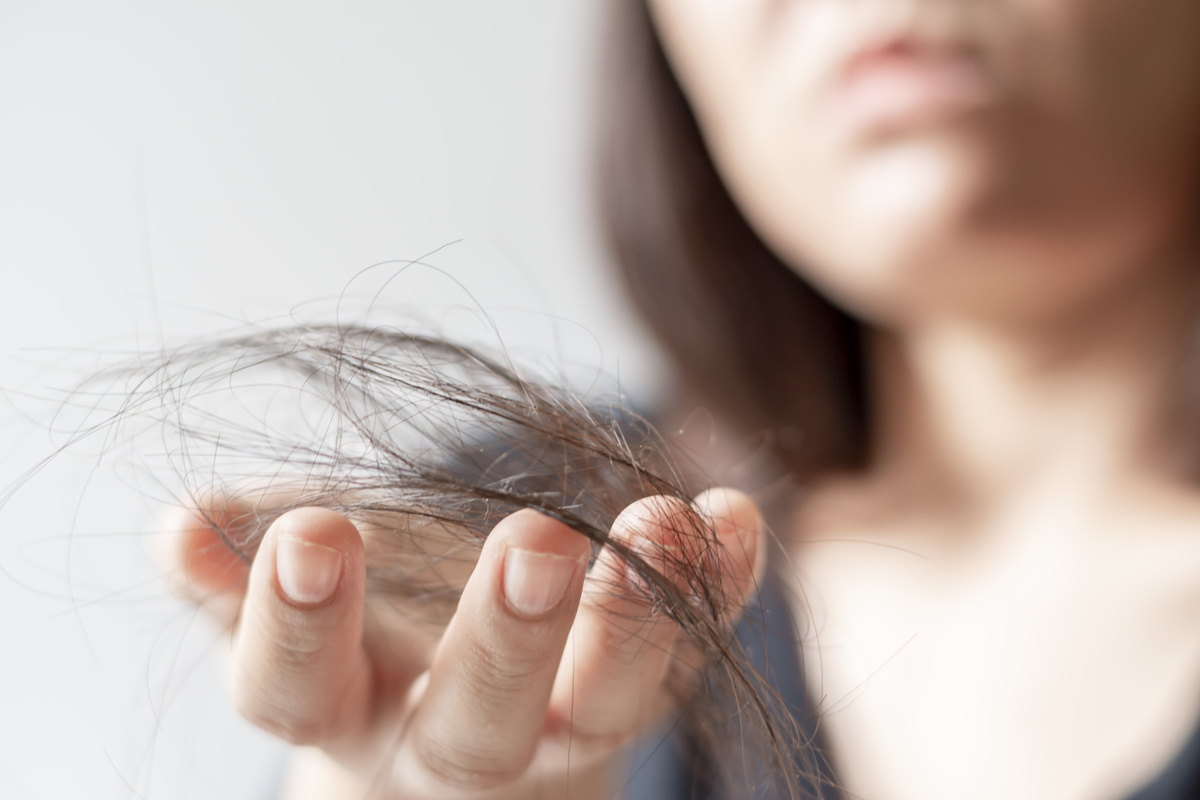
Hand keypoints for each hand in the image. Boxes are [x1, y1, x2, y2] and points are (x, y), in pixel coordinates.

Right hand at [168, 489, 763, 798]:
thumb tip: (182, 528)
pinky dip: (719, 587)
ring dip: (641, 613)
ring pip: (606, 705)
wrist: (458, 708)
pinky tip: (733, 515)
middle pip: (478, 719)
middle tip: (534, 540)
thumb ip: (236, 570)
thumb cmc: (361, 627)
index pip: (297, 689)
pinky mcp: (638, 692)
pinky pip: (691, 654)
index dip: (297, 621)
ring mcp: (558, 728)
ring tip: (669, 520)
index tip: (313, 531)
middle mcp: (450, 738)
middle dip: (507, 634)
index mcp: (339, 707)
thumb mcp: (289, 602)